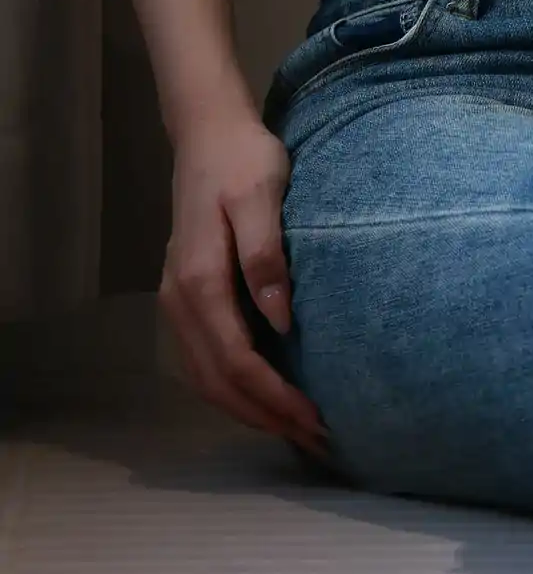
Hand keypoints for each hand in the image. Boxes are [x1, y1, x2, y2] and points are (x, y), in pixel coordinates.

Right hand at [161, 114, 331, 460]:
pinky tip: (264, 394)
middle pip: (218, 382)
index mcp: (199, 282)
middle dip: (265, 417)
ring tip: (294, 429)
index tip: (315, 419)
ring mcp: (176, 302)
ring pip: (206, 379)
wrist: (208, 133)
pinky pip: (204, 360)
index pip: (238, 362)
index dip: (275, 398)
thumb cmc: (243, 159)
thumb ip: (267, 257)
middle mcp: (179, 302)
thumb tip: (282, 321)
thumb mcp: (262, 195)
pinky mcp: (184, 297)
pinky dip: (232, 388)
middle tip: (315, 439)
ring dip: (248, 409)